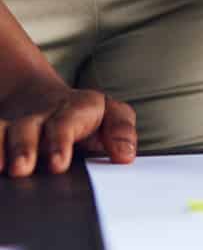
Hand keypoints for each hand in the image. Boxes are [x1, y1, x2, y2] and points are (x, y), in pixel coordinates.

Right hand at [0, 74, 136, 174]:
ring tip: (1, 169)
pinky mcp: (0, 132)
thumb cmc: (84, 114)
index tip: (57, 164)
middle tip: (21, 169)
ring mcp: (17, 124)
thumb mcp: (110, 115)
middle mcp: (41, 115)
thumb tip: (125, 155)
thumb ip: (120, 131)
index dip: (60, 142)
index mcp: (75, 109)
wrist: (41, 98)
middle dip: (24, 147)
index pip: (66, 123)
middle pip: (29, 128)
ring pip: (3, 131)